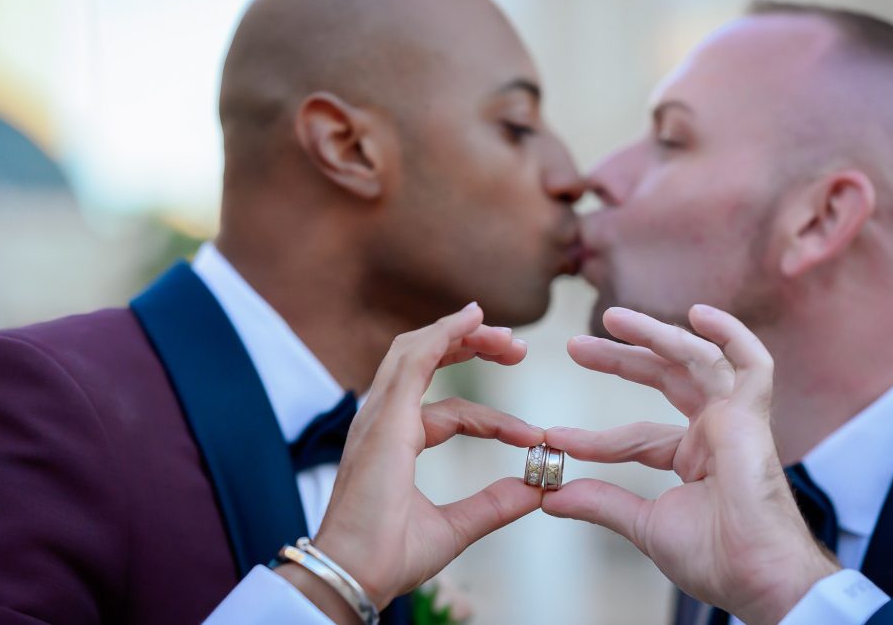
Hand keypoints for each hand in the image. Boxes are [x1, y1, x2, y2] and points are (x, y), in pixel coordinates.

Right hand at [305, 303, 543, 612]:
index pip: (448, 413)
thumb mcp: (455, 527)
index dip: (492, 419)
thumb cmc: (388, 556)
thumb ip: (494, 504)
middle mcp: (382, 421)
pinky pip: (415, 359)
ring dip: (463, 334)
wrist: (355, 573)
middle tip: (517, 347)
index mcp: (394, 443)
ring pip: (417, 351)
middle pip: (424, 362)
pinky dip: (444, 334)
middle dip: (470, 346)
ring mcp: (380, 415)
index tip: (532, 437)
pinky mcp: (386, 415)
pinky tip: (472, 319)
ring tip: (507, 336)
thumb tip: (537, 490)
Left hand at [542, 305, 837, 624]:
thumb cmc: (713, 558)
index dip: (596, 437)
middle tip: (575, 346)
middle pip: (664, 378)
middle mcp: (715, 430)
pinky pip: (754, 362)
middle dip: (620, 358)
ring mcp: (736, 419)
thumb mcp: (643, 524)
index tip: (554, 436)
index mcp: (693, 456)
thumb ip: (601, 502)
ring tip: (611, 319)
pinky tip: (699, 314)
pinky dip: (732, 334)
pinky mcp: (754, 415)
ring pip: (696, 359)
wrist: (755, 578)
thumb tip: (548, 497)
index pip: (636, 435)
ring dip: (655, 334)